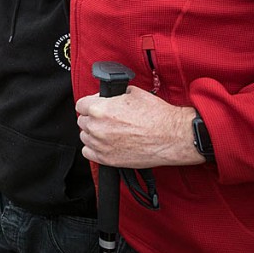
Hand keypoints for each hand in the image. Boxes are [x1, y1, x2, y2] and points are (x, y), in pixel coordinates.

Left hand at [75, 86, 204, 168]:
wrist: (173, 136)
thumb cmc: (156, 115)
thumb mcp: (132, 92)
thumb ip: (112, 95)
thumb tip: (105, 97)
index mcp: (99, 108)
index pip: (80, 105)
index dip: (90, 105)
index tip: (96, 107)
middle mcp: (96, 127)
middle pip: (82, 121)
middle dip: (93, 119)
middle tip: (107, 120)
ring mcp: (100, 144)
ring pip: (85, 137)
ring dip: (94, 134)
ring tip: (110, 132)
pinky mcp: (107, 159)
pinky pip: (88, 153)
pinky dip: (94, 149)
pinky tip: (106, 144)